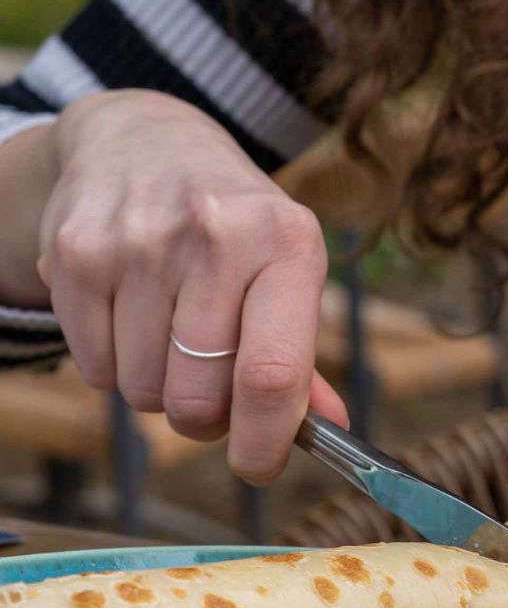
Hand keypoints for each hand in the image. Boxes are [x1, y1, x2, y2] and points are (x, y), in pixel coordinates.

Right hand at [37, 90, 345, 484]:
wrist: (143, 140)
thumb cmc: (235, 229)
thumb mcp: (287, 271)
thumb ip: (303, 358)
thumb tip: (331, 431)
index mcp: (288, 245)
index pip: (273, 374)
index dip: (263, 441)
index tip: (258, 467)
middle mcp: (216, 237)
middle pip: (200, 398)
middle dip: (207, 418)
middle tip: (212, 389)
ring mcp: (139, 242)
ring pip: (143, 392)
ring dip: (160, 391)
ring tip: (172, 340)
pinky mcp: (76, 254)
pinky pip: (96, 369)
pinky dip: (116, 367)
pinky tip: (133, 319)